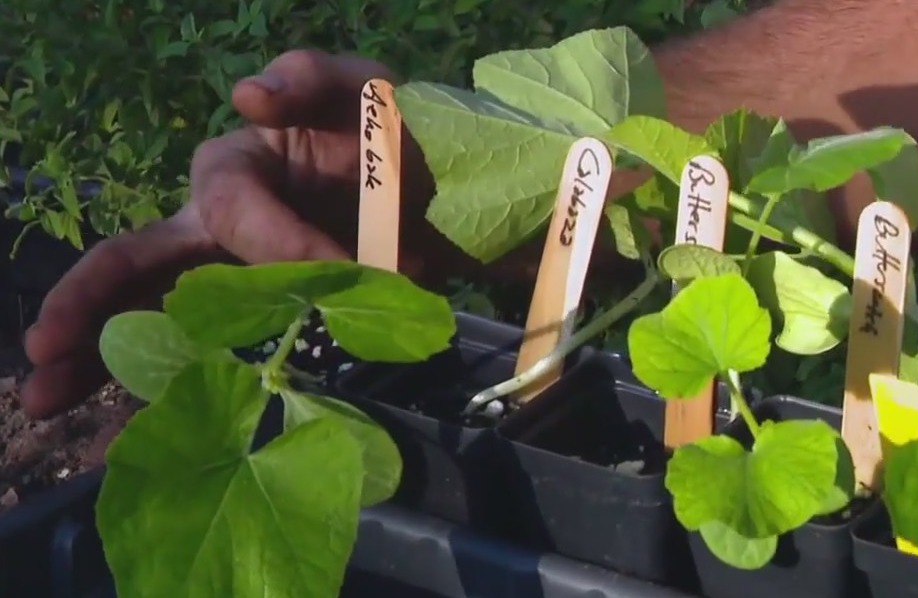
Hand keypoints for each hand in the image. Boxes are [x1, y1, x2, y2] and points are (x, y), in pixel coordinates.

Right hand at [20, 50, 441, 418]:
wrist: (437, 207)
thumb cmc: (392, 142)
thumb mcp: (362, 92)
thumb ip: (310, 79)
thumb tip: (249, 97)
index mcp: (235, 172)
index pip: (230, 211)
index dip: (281, 242)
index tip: (353, 267)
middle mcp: (214, 233)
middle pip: (136, 267)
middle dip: (86, 309)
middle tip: (43, 361)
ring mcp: (231, 287)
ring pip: (154, 320)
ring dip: (103, 362)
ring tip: (45, 404)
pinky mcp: (259, 327)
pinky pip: (209, 359)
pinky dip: (175, 393)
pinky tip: (130, 437)